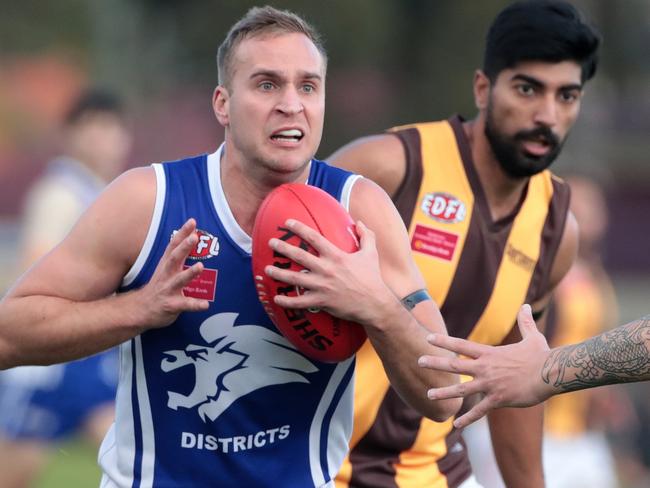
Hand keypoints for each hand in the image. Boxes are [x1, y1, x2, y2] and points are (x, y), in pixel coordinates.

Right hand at [136, 218, 209, 328]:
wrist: (140, 310)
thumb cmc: (159, 286)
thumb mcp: (166, 268)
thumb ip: (179, 254)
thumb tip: (193, 235)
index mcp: (166, 265)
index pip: (174, 245)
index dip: (182, 233)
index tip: (192, 221)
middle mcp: (166, 275)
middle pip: (174, 258)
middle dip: (184, 247)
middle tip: (195, 237)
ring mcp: (168, 289)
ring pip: (179, 280)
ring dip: (189, 273)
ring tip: (200, 266)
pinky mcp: (171, 305)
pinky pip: (184, 305)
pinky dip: (194, 304)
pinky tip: (205, 304)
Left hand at [264, 219, 395, 325]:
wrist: (374, 304)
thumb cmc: (372, 278)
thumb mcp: (371, 253)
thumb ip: (366, 236)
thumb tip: (359, 222)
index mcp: (336, 256)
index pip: (314, 238)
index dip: (299, 228)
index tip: (287, 223)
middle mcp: (326, 269)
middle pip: (299, 256)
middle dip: (283, 248)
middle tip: (271, 242)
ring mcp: (322, 286)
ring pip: (295, 279)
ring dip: (279, 274)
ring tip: (267, 268)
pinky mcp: (321, 302)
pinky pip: (300, 302)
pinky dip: (287, 301)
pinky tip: (276, 299)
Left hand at [418, 304, 551, 427]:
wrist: (551, 373)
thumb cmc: (542, 355)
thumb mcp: (532, 336)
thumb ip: (525, 322)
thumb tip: (527, 305)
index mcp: (489, 353)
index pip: (461, 345)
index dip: (444, 341)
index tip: (428, 338)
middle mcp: (485, 368)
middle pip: (455, 365)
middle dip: (436, 363)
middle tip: (419, 361)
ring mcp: (490, 384)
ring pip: (462, 390)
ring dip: (445, 393)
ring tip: (428, 395)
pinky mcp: (498, 399)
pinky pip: (479, 410)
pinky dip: (468, 418)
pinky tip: (456, 424)